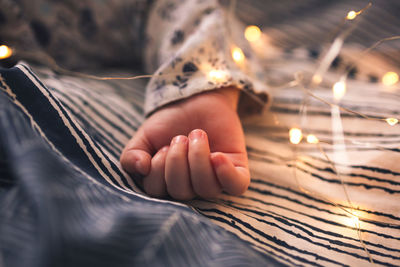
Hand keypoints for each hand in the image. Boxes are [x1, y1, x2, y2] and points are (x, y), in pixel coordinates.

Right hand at [120, 87, 249, 199]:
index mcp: (167, 182)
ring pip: (206, 189)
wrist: (196, 99)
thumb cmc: (170, 122)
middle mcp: (191, 186)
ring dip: (198, 158)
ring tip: (197, 134)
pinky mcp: (237, 170)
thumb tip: (141, 168)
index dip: (157, 169)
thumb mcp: (144, 136)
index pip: (158, 191)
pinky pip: (236, 186)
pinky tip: (217, 156)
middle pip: (181, 192)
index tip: (163, 145)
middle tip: (181, 137)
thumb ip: (131, 155)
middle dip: (177, 160)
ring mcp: (215, 180)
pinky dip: (226, 174)